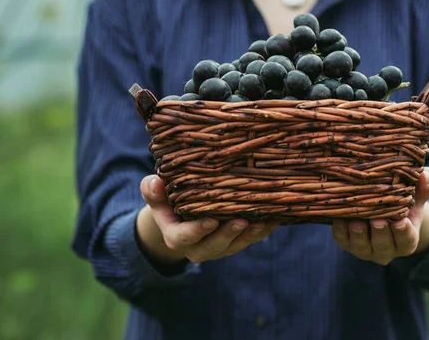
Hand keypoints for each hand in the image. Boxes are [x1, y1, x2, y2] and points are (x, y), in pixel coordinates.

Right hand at [136, 175, 278, 263]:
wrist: (181, 218)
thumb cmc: (168, 201)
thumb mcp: (156, 196)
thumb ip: (153, 191)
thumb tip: (156, 182)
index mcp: (176, 237)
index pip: (186, 237)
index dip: (198, 230)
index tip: (211, 220)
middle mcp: (199, 248)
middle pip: (215, 244)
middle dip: (230, 234)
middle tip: (242, 220)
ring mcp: (220, 247)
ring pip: (237, 244)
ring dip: (252, 234)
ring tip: (265, 220)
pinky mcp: (236, 243)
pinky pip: (251, 239)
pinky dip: (263, 230)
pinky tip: (275, 218)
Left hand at [331, 167, 428, 264]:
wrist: (383, 208)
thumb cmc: (404, 201)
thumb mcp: (418, 193)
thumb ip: (426, 185)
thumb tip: (424, 174)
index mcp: (407, 240)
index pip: (407, 241)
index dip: (404, 233)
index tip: (402, 222)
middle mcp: (386, 249)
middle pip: (383, 246)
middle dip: (380, 233)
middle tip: (377, 220)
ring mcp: (365, 248)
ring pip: (361, 246)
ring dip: (358, 234)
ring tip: (356, 220)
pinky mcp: (347, 243)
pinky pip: (342, 240)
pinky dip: (340, 230)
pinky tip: (338, 217)